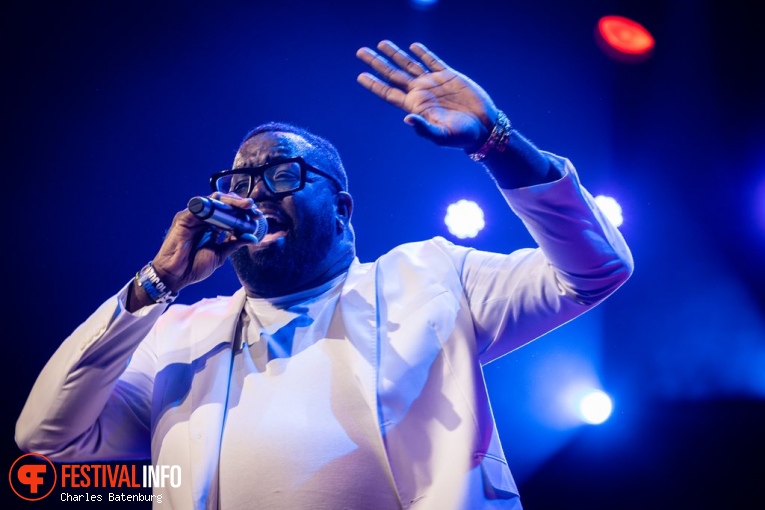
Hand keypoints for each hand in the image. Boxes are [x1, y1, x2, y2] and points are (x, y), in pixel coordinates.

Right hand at [151, 193, 260, 292]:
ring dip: (231, 202)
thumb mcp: (219, 255)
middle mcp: (203, 219)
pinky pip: (199, 207)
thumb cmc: (194, 266)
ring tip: (246, 206)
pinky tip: (227, 209)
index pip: (229, 213)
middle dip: (240, 205)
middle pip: (223, 204)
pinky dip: (214, 206)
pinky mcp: (184, 218)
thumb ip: (234, 244)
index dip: (244, 213)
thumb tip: (254, 237)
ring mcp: (193, 217)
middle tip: (254, 209)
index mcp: (212, 227)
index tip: (258, 217)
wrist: (175, 276)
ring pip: (213, 201)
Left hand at [357, 40, 498, 150]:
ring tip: (381, 43)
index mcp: (415, 106)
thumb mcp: (441, 136)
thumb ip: (424, 128)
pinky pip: (433, 61)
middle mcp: (421, 93)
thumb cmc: (461, 137)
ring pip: (410, 64)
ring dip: (395, 54)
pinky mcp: (449, 76)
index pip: (388, 93)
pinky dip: (423, 53)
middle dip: (377, 63)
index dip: (374, 84)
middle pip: (393, 75)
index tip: (360, 75)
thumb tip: (407, 118)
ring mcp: (434, 83)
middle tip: (361, 52)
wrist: (483, 128)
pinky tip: (413, 46)